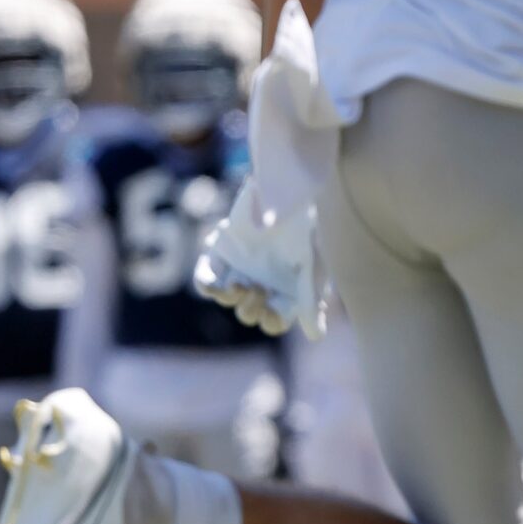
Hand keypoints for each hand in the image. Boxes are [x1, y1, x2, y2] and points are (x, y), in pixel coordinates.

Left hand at [195, 178, 326, 338]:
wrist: (286, 185)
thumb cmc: (308, 225)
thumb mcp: (313, 262)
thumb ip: (312, 299)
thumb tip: (316, 338)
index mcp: (289, 288)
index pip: (276, 320)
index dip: (272, 320)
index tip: (273, 309)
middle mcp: (265, 281)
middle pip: (251, 313)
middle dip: (252, 308)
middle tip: (257, 290)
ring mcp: (241, 268)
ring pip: (229, 299)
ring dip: (232, 297)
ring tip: (241, 284)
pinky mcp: (220, 253)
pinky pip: (206, 278)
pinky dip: (207, 283)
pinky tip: (215, 283)